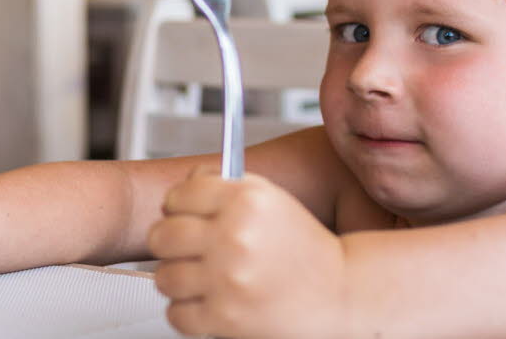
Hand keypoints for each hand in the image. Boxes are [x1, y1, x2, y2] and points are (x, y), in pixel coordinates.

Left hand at [148, 166, 349, 337]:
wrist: (342, 292)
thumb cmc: (304, 248)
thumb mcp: (270, 200)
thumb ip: (223, 188)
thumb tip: (177, 192)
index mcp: (246, 199)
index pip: (179, 195)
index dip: (176, 207)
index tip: (180, 215)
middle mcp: (235, 235)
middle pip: (162, 235)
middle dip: (169, 243)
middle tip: (183, 249)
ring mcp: (228, 278)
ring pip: (164, 276)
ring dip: (176, 279)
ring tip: (197, 279)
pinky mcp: (225, 318)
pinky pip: (176, 313)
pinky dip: (187, 311)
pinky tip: (206, 302)